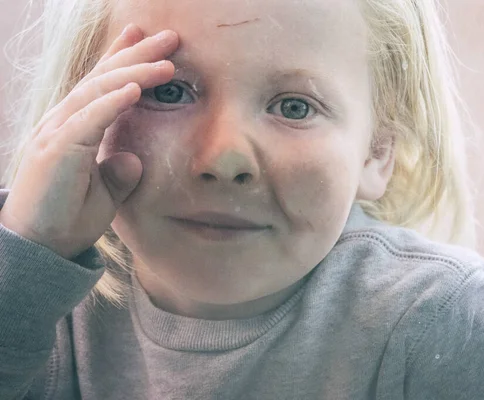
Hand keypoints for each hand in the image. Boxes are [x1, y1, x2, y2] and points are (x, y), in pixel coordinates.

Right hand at [0, 24, 178, 259]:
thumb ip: (119, 173)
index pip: (101, 84)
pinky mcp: (56, 150)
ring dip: (134, 73)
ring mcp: (56, 133)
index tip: (145, 38)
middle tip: (170, 37)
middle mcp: (63, 122)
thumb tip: (135, 159)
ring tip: (166, 62)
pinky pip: (88, 119)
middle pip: (104, 78)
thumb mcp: (105, 193)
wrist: (40, 247)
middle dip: (137, 55)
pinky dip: (112, 102)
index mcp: (75, 127)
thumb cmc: (68, 218)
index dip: (122, 58)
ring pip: (98, 91)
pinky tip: (135, 88)